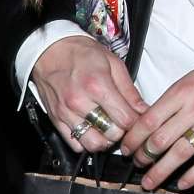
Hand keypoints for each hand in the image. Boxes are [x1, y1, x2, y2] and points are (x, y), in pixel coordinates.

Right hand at [27, 34, 147, 152]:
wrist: (50, 50)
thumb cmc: (80, 53)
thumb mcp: (112, 63)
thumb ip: (129, 90)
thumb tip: (143, 110)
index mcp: (97, 85)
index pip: (125, 119)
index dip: (136, 123)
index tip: (135, 119)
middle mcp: (80, 101)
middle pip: (111, 134)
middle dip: (121, 132)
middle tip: (121, 123)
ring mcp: (66, 112)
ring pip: (92, 144)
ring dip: (104, 140)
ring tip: (106, 128)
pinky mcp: (56, 119)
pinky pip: (74, 144)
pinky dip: (85, 142)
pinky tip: (90, 129)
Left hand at [121, 61, 193, 191]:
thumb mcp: (187, 81)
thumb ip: (168, 102)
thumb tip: (145, 123)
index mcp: (181, 93)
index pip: (149, 120)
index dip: (133, 138)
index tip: (126, 147)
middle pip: (160, 140)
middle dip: (144, 156)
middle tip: (136, 164)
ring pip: (180, 154)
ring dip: (161, 171)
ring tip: (150, 181)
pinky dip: (193, 176)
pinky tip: (181, 184)